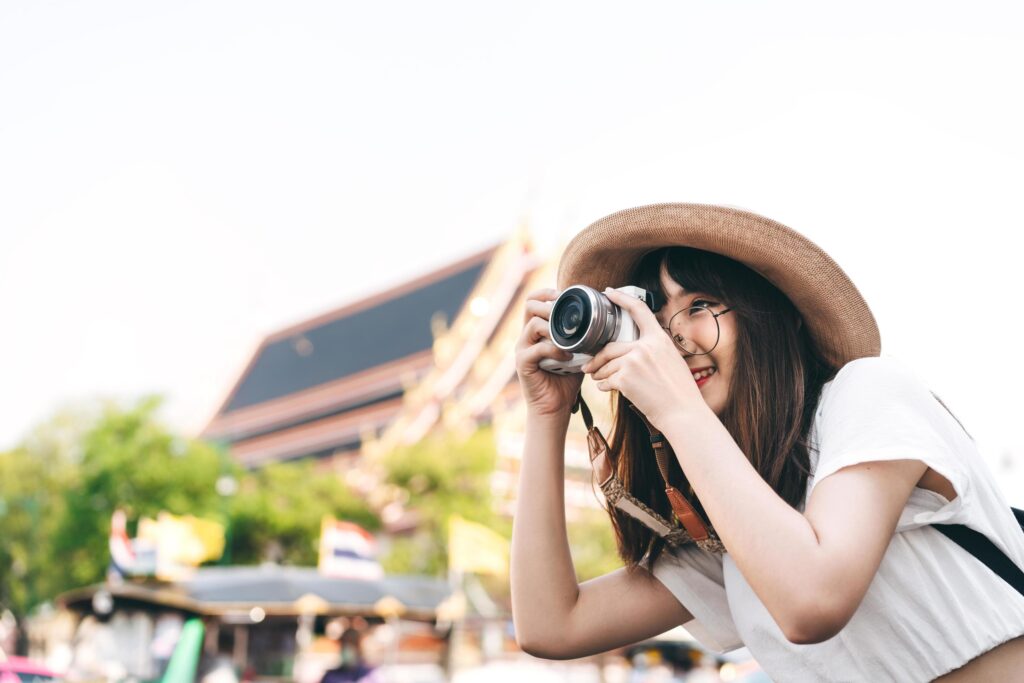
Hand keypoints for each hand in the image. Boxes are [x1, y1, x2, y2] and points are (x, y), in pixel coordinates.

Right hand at [514, 288, 583, 418]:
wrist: (555, 407)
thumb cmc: (566, 379)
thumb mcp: (578, 352)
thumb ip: (583, 336)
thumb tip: (605, 320)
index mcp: (537, 331)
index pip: (533, 301)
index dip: (547, 293)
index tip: (563, 295)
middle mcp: (526, 337)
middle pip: (529, 306)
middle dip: (550, 306)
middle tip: (566, 315)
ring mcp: (522, 349)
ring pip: (533, 324)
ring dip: (554, 328)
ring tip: (569, 339)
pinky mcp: (523, 363)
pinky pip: (537, 349)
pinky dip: (554, 350)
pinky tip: (567, 357)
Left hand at [580, 288, 706, 430]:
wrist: (683, 414)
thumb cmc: (680, 392)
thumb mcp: (672, 361)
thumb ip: (654, 350)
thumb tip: (634, 348)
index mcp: (660, 339)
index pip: (640, 310)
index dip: (622, 298)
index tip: (610, 292)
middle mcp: (646, 347)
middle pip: (610, 347)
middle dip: (596, 358)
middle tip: (588, 365)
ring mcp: (634, 361)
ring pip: (606, 365)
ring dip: (599, 374)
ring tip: (598, 380)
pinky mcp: (625, 378)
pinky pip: (606, 380)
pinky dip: (603, 386)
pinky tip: (606, 389)